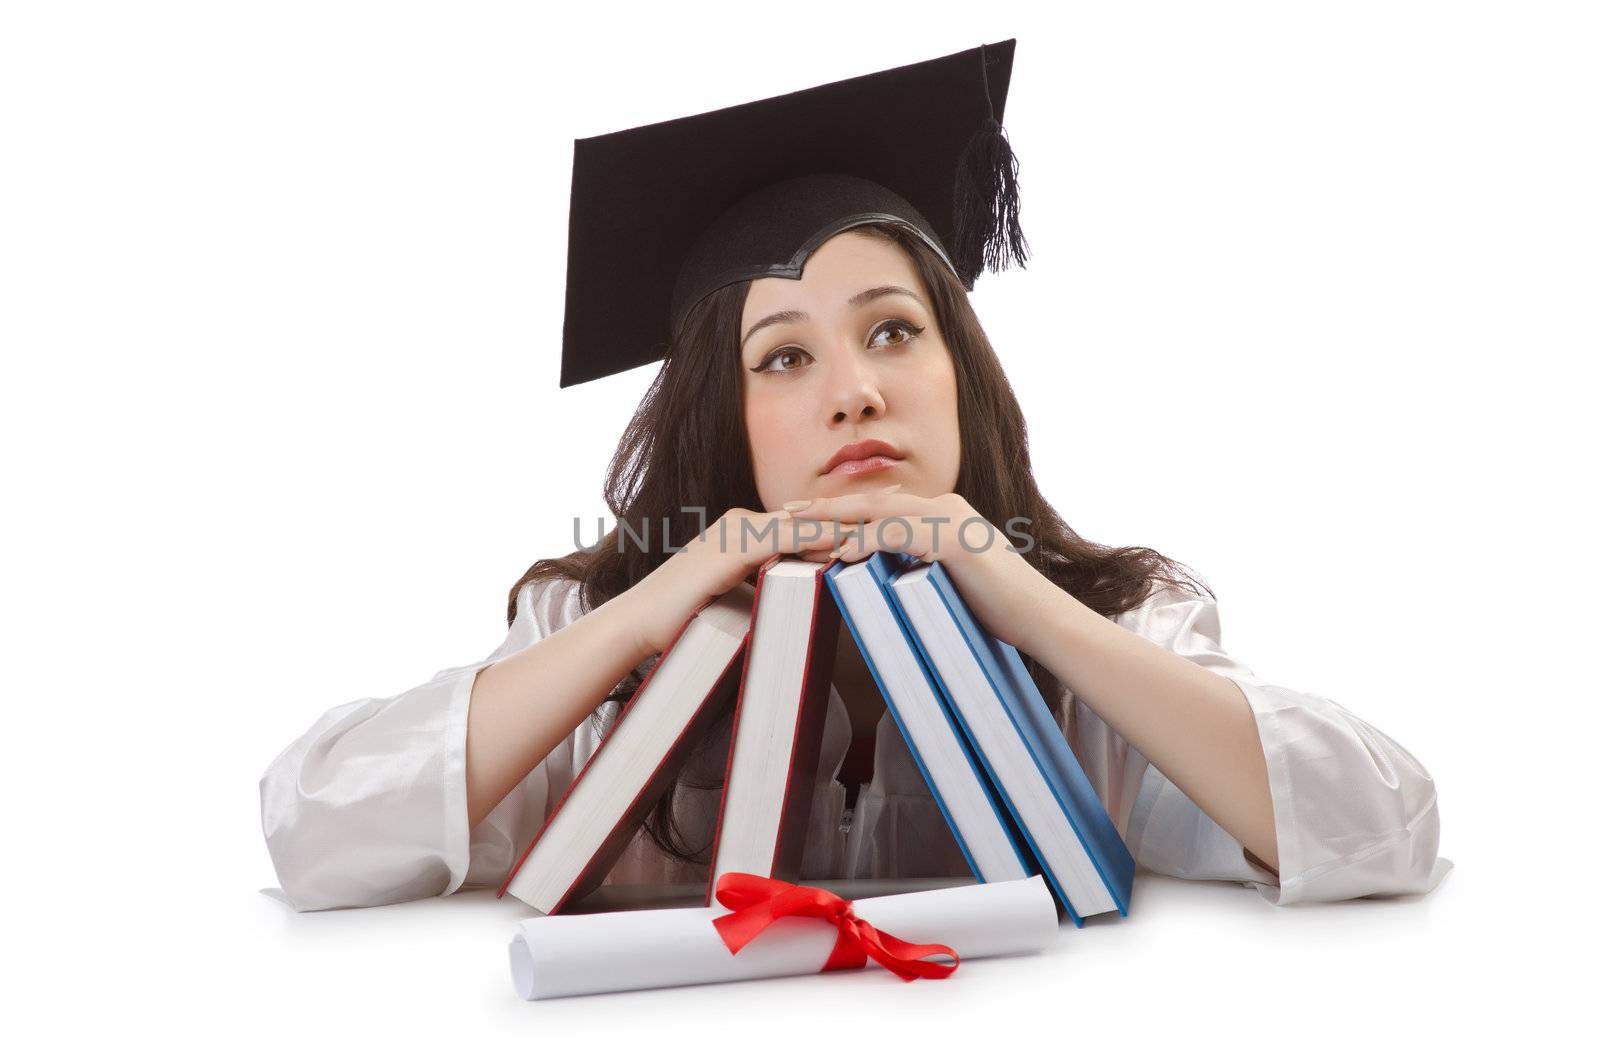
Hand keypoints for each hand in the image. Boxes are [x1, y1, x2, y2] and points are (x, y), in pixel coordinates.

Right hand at [617, 504, 860, 656]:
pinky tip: (845, 539)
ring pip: (801, 524)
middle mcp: (741, 522)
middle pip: (808, 516)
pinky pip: (783, 539)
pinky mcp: (732, 548)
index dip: (841, 520)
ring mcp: (735, 531)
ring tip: (884, 519)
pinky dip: (817, 538)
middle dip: (852, 511)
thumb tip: (798, 605)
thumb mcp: (737, 601)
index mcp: (743, 531)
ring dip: (843, 522)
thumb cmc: (683, 619)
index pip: (803, 523)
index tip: (880, 516)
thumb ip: (767, 593)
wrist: (638, 622)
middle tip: (899, 503)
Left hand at [783, 488, 1059, 654]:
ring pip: (879, 512)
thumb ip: (918, 567)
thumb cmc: (998, 607)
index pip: (882, 508)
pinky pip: (899, 536)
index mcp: (942, 513)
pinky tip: (840, 553)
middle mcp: (944, 507)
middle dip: (826, 506)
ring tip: (797, 524)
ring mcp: (950, 519)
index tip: (805, 519)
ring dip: (835, 519)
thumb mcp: (950, 579)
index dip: (841, 512)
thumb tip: (883, 574)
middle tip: (784, 510)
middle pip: (873, 502)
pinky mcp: (953, 540)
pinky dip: (867, 541)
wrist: (1039, 617)